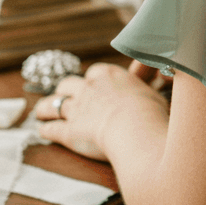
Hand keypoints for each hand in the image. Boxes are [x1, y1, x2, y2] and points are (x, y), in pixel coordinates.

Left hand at [36, 62, 168, 160]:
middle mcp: (89, 88)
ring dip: (45, 108)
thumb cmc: (151, 111)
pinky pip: (50, 129)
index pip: (95, 72)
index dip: (92, 81)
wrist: (135, 128)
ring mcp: (77, 109)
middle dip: (65, 91)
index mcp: (110, 75)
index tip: (93, 86)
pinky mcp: (68, 132)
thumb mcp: (154, 91)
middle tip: (65, 97)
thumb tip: (164, 73)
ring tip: (41, 112)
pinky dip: (45, 130)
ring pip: (51, 104)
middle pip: (68, 84)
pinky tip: (43, 131)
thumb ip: (148, 84)